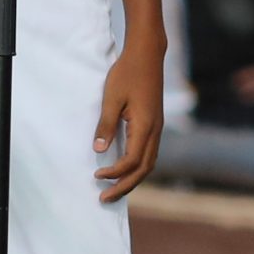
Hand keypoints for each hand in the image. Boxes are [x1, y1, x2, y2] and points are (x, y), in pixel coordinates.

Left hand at [93, 37, 164, 201]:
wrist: (146, 55)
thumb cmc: (127, 73)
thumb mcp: (112, 98)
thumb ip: (106, 125)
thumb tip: (99, 151)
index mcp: (145, 126)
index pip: (131, 161)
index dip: (114, 173)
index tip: (96, 176)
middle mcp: (155, 131)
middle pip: (143, 169)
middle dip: (125, 186)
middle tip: (105, 199)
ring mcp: (157, 128)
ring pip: (149, 163)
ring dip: (132, 179)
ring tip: (114, 190)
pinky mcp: (154, 123)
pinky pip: (149, 153)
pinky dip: (138, 167)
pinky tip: (125, 169)